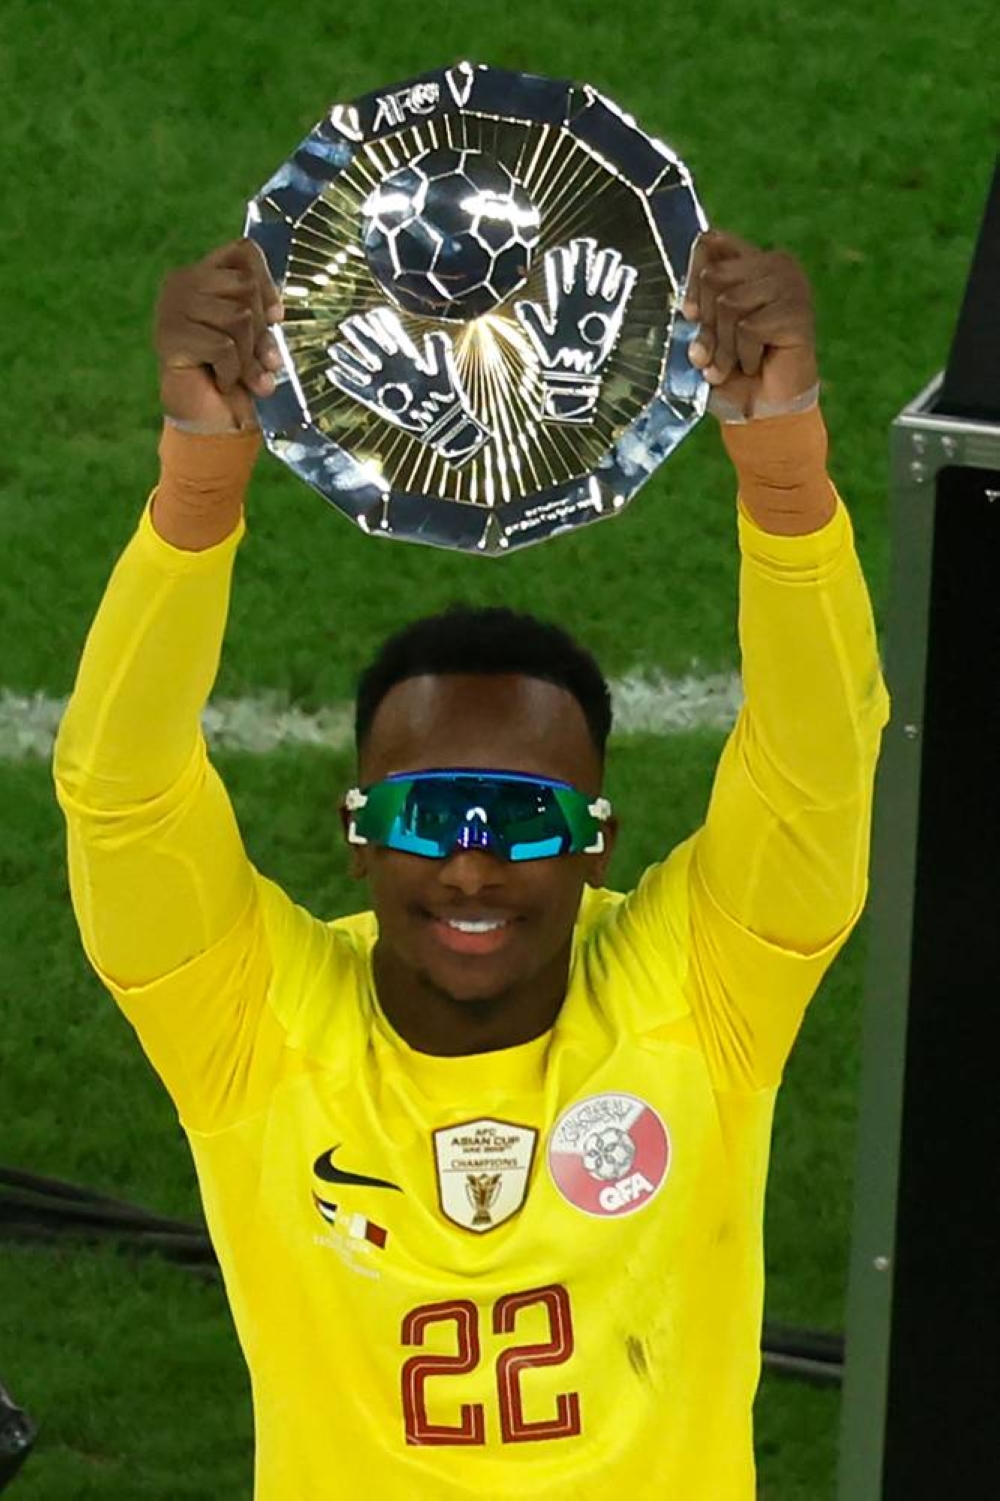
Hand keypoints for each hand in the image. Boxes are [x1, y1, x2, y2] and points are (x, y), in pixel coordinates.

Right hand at [154, 239, 283, 431]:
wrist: (212, 422)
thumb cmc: (237, 376)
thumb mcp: (256, 337)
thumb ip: (262, 313)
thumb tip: (274, 314)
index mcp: (204, 275)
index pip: (243, 251)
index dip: (267, 282)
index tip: (277, 318)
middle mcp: (182, 283)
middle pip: (246, 287)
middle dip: (261, 332)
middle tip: (258, 361)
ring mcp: (171, 308)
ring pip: (238, 317)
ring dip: (248, 358)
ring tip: (239, 375)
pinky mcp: (169, 336)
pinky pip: (223, 346)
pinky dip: (232, 372)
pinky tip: (221, 380)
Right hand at [325, 307, 489, 464]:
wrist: (443, 423)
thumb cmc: (447, 398)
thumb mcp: (445, 373)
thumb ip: (440, 352)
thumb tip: (434, 334)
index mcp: (409, 360)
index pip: (391, 337)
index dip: (381, 325)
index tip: (370, 313)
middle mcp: (393, 370)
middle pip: (372, 349)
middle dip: (359, 336)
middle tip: (346, 323)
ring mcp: (385, 386)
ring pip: (361, 369)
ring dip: (348, 359)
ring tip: (333, 348)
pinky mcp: (378, 402)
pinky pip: (357, 391)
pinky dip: (345, 383)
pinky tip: (332, 373)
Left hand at [514, 237, 637, 422]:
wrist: (576, 376)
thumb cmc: (556, 360)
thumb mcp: (543, 340)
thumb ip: (533, 322)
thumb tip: (522, 303)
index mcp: (560, 300)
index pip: (559, 270)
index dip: (561, 258)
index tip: (563, 253)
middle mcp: (578, 298)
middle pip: (582, 264)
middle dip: (584, 253)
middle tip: (587, 247)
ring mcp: (596, 304)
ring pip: (603, 271)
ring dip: (606, 263)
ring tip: (607, 262)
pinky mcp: (613, 313)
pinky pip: (622, 288)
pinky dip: (624, 278)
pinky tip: (624, 274)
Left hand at [680, 230, 818, 420]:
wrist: (763, 409)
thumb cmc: (732, 370)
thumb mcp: (705, 333)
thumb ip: (697, 307)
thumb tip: (688, 307)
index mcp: (749, 262)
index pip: (710, 243)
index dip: (693, 280)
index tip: (691, 315)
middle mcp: (775, 264)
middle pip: (714, 276)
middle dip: (707, 324)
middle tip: (715, 352)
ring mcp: (791, 285)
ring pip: (729, 303)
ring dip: (723, 346)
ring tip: (734, 363)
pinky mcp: (799, 312)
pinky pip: (749, 328)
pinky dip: (744, 355)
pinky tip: (756, 364)